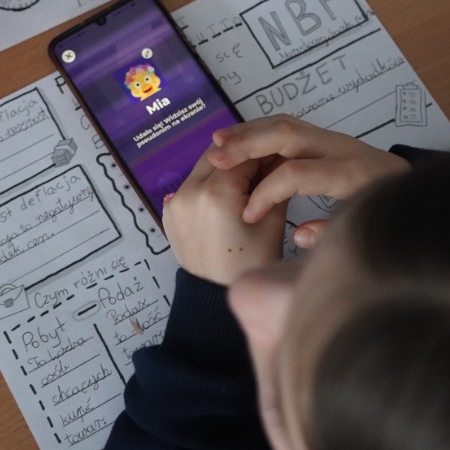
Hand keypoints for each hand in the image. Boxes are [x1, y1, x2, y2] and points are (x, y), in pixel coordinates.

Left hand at [162, 148, 288, 284]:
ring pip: (204, 167)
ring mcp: (175, 201)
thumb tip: (280, 156)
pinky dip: (209, 184)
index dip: (264, 151)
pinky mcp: (169, 211)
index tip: (278, 155)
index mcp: (216, 193)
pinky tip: (226, 200)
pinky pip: (192, 185)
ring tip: (245, 185)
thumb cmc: (250, 264)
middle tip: (263, 168)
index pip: (243, 152)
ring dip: (225, 168)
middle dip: (242, 157)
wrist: (217, 298)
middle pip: (219, 155)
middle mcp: (189, 191)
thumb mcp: (273, 222)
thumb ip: (276, 182)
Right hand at [207, 116, 406, 222]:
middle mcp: (341, 148)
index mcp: (350, 174)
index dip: (267, 194)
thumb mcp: (363, 228)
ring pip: (285, 123)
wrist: (413, 186)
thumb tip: (297, 233)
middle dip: (248, 145)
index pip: (296, 174)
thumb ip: (330, 235)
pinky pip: (289, 125)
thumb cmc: (386, 212)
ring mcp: (333, 138)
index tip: (248, 215)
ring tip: (217, 144)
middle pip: (287, 135)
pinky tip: (238, 140)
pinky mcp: (327, 136)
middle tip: (215, 159)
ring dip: (249, 132)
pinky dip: (260, 130)